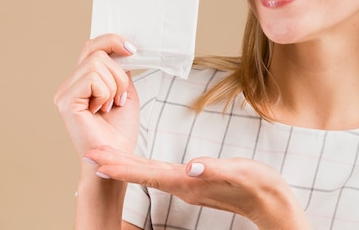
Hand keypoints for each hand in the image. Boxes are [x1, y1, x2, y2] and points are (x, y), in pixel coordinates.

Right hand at [54, 34, 139, 158]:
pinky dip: (106, 93)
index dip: (112, 41)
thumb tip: (120, 47)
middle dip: (119, 73)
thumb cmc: (120, 129)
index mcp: (82, 79)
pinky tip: (101, 110)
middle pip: (97, 51)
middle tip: (120, 97)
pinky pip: (93, 79)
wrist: (118, 157)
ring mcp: (65, 92)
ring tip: (110, 106)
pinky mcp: (66, 101)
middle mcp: (69, 83)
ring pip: (97, 63)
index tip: (132, 49)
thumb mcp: (125, 89)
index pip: (92, 46)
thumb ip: (119, 68)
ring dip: (114, 85)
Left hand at [84, 146, 311, 229]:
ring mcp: (188, 185)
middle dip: (115, 165)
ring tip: (104, 158)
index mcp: (191, 182)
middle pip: (143, 173)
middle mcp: (184, 185)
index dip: (123, 167)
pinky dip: (143, 167)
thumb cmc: (259, 187)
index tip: (99, 162)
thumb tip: (192, 165)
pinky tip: (136, 164)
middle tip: (89, 155)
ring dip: (125, 165)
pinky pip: (160, 173)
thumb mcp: (242, 174)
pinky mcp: (193, 182)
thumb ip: (217, 170)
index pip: (150, 173)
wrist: (269, 203)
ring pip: (149, 173)